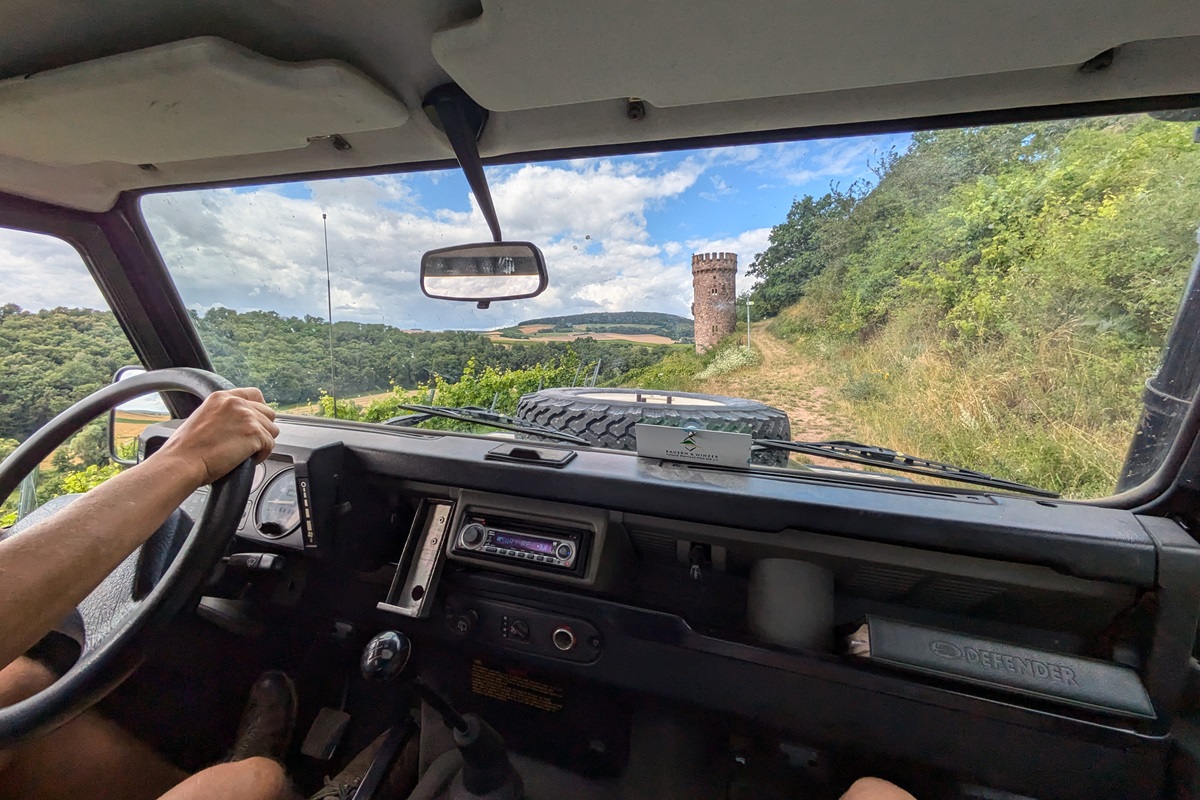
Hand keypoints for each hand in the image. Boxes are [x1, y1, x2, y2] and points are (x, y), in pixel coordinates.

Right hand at [154, 388, 279, 487]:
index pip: (255, 394)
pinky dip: (261, 455)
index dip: (260, 409)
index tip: (258, 421)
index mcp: (221, 397)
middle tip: (248, 444)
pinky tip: (246, 460)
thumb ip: (223, 415)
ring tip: (244, 453)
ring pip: (271, 430)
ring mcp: (247, 417)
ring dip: (262, 443)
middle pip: (268, 413)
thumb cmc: (186, 449)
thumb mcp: (202, 418)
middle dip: (262, 429)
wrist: (182, 462)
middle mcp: (236, 403)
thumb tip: (237, 423)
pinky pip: (270, 445)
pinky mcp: (254, 433)